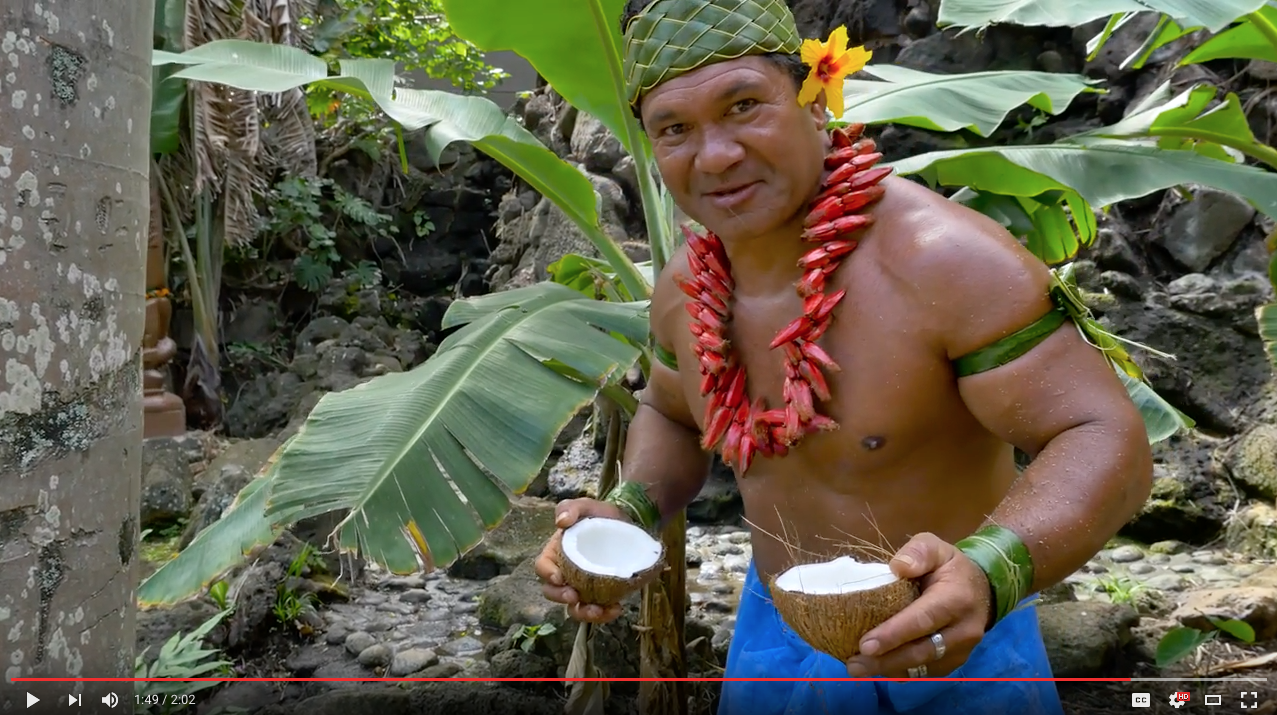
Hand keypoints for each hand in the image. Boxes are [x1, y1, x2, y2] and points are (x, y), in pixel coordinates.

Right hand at [533, 497, 630, 623]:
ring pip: (574, 607)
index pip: (542, 567)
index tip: (560, 578)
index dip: (547, 575)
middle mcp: (565, 573)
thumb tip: (561, 522)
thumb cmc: (602, 514)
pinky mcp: (600, 594)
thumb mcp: (587, 506)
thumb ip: (571, 507)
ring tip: (599, 610)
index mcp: (556, 553)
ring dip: (583, 613)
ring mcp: (582, 586)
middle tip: (575, 597)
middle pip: (553, 592)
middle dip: (561, 598)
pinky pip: (596, 610)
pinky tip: (616, 608)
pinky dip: (604, 614)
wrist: (630, 524)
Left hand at [844, 532, 992, 678]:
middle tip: (853, 665)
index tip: (865, 645)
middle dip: (885, 660)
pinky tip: (876, 667)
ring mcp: (961, 651)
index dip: (893, 634)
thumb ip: (918, 552)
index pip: (922, 620)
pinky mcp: (954, 663)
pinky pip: (925, 671)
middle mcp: (962, 631)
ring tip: (857, 668)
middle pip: (921, 651)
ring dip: (888, 669)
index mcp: (956, 600)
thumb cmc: (951, 568)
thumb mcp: (936, 548)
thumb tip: (899, 566)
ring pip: (922, 666)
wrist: (983, 591)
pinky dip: (899, 671)